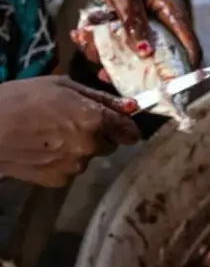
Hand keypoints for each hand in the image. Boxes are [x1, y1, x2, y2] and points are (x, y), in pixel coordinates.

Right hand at [0, 77, 139, 186]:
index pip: (130, 132)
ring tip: (51, 136)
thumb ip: (99, 97)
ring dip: (79, 149)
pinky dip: (63, 162)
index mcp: (94, 120)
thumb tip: (130, 106)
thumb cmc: (21, 99)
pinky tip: (43, 151)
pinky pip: (72, 170)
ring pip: (89, 158)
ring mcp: (76, 166)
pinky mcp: (61, 180)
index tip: (119, 126)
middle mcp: (91, 146)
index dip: (125, 128)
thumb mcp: (61, 86)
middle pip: (109, 145)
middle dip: (97, 136)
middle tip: (71, 125)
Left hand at [69, 0, 200, 78]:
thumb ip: (135, 23)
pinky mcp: (130, 30)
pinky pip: (119, 47)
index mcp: (173, 14)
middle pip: (159, 59)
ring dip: (108, 55)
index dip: (186, 70)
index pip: (190, 47)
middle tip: (112, 75)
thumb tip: (146, 53)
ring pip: (134, 56)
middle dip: (134, 69)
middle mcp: (163, 25)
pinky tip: (82, 37)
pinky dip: (100, 46)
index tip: (173, 89)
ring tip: (86, 42)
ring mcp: (146, 29)